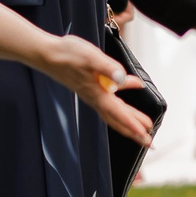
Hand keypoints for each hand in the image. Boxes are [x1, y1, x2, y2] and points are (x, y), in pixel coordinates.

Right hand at [34, 33, 154, 145]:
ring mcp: (92, 94)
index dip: (133, 124)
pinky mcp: (90, 86)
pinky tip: (134, 85)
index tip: (145, 135)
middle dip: (133, 131)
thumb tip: (122, 79)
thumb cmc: (66, 54)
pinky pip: (111, 97)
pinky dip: (123, 95)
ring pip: (115, 111)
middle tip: (148, 142)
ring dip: (129, 120)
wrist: (47, 54)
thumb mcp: (90, 57)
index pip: (118, 113)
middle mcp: (95, 98)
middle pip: (118, 119)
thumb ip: (108, 68)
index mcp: (97, 93)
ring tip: (143, 127)